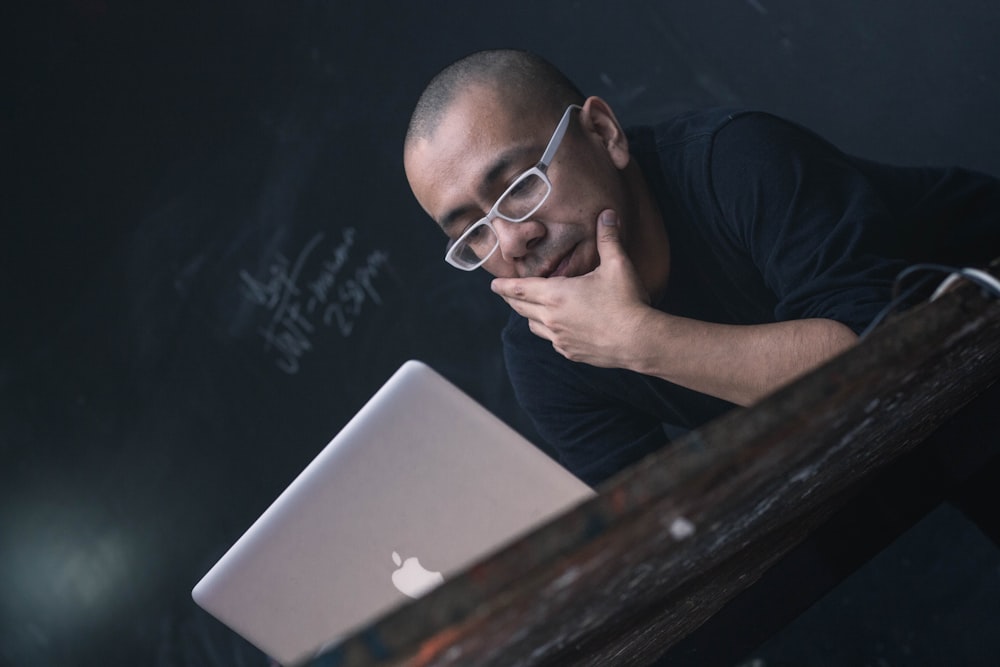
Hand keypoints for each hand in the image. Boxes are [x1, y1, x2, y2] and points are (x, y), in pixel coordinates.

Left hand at [491, 209, 651, 367]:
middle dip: (510, 299)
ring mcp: (559, 338)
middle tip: (505, 293)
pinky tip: (558, 327)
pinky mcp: (570, 353)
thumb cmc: (627, 301)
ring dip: (529, 315)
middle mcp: (551, 318)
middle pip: (520, 308)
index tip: (493, 284)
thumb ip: (608, 238)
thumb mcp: (618, 264)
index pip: (518, 289)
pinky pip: (551, 341)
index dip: (503, 286)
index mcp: (555, 294)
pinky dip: (548, 332)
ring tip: (530, 308)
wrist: (639, 341)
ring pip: (533, 326)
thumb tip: (607, 213)